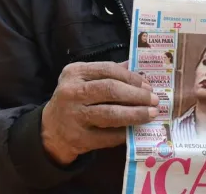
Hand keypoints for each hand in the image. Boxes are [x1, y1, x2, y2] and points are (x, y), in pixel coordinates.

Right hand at [41, 61, 158, 165]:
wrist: (51, 130)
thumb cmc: (74, 100)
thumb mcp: (83, 80)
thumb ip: (108, 72)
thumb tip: (138, 67)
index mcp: (74, 73)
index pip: (108, 69)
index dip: (131, 77)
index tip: (148, 85)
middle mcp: (72, 92)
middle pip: (110, 90)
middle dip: (137, 95)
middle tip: (154, 100)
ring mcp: (74, 116)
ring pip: (110, 114)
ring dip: (135, 114)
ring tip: (151, 114)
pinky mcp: (79, 138)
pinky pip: (108, 136)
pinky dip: (125, 133)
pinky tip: (136, 131)